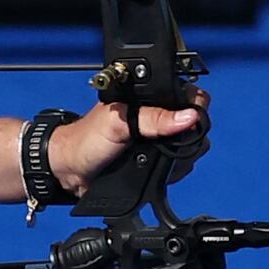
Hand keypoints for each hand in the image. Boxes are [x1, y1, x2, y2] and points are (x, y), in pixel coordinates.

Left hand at [49, 91, 207, 212]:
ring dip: (181, 157)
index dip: (196, 107)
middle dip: (189, 137)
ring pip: (191, 148)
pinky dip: (174, 171)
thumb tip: (188, 117)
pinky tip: (157, 170)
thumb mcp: (121, 123)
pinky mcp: (159, 162)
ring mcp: (160, 142)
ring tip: (157, 158)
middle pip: (196, 125)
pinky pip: (180, 167)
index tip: (192, 120)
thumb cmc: (87, 140)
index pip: (190, 96)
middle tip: (169, 143)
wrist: (72, 171)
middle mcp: (159, 119)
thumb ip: (154, 119)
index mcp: (150, 99)